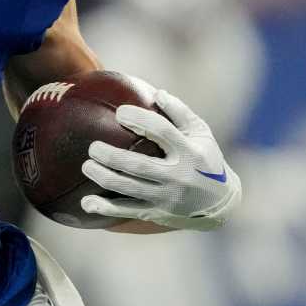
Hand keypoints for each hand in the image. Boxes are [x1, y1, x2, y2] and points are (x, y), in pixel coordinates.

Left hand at [80, 89, 240, 230]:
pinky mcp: (156, 212)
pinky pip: (127, 211)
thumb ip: (181, 113)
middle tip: (93, 146)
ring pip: (129, 188)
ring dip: (104, 177)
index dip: (139, 120)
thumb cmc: (205, 159)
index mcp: (189, 153)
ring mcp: (166, 197)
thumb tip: (157, 93)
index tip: (119, 113)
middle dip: (112, 156)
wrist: (219, 203)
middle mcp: (178, 176)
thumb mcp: (201, 134)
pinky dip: (105, 208)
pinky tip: (86, 203)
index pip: (162, 132)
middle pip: (139, 165)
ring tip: (87, 165)